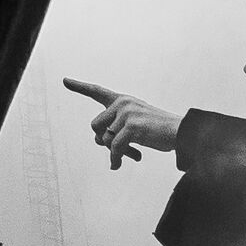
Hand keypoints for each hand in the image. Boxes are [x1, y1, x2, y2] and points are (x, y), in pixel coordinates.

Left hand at [64, 78, 179, 168]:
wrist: (181, 133)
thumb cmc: (158, 131)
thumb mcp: (135, 125)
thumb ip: (115, 128)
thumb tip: (100, 142)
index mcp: (123, 101)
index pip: (98, 92)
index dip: (80, 87)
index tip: (65, 80)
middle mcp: (123, 103)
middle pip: (95, 127)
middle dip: (104, 142)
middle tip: (120, 151)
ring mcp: (127, 114)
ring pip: (104, 140)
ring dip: (114, 152)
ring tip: (132, 154)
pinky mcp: (132, 127)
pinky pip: (114, 149)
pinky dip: (116, 159)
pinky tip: (119, 165)